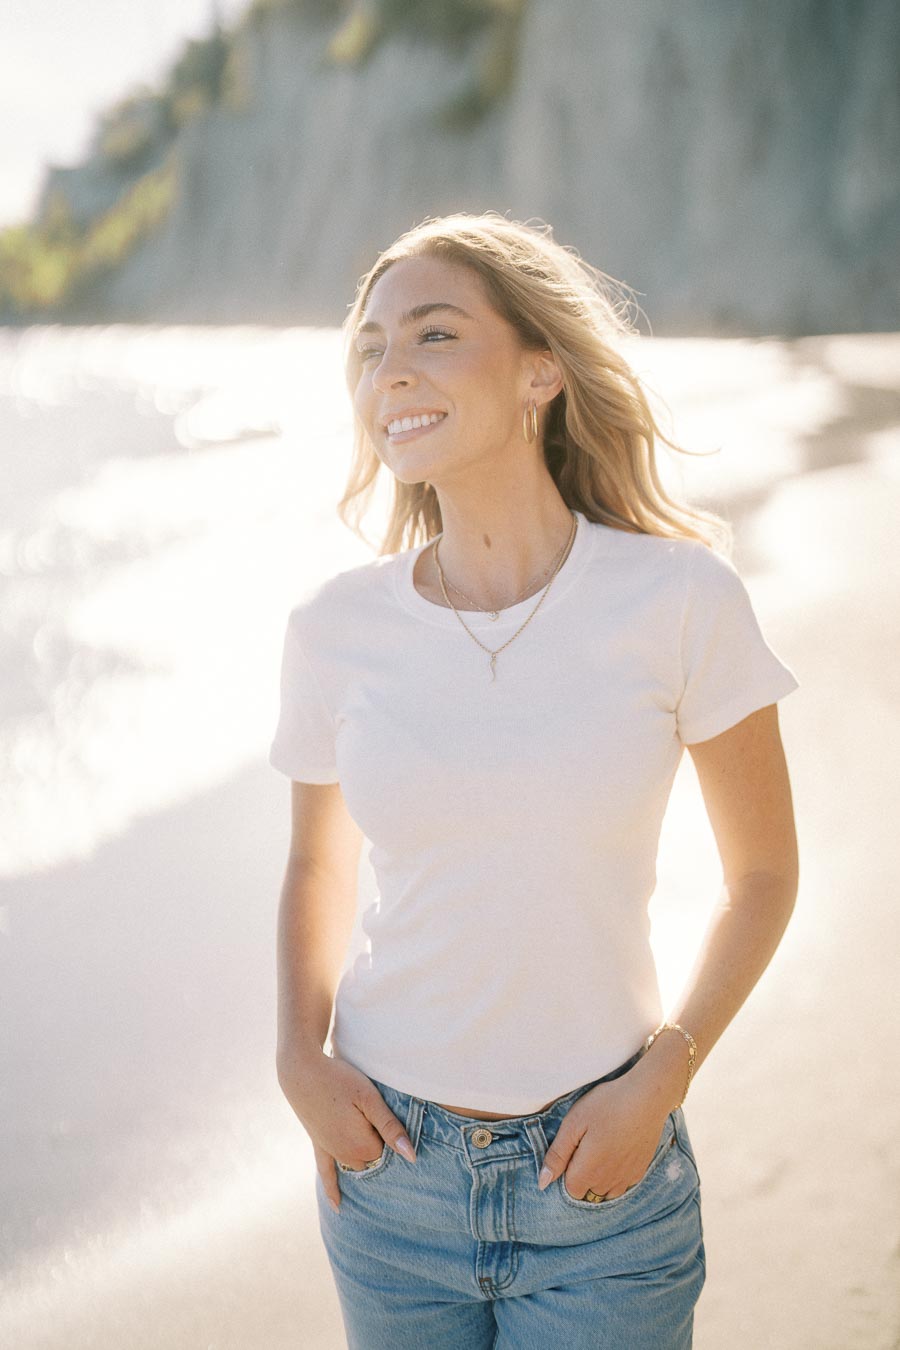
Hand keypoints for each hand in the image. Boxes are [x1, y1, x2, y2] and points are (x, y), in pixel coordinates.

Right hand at [277, 1050, 416, 1211]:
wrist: (301, 1071)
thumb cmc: (340, 1080)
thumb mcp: (370, 1099)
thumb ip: (390, 1127)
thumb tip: (411, 1156)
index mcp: (362, 1146)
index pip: (389, 1151)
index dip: (392, 1134)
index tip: (389, 1115)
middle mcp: (346, 1155)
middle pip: (375, 1159)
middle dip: (381, 1146)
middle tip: (378, 1120)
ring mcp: (331, 1152)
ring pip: (357, 1164)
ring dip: (366, 1159)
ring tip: (371, 1144)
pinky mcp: (318, 1144)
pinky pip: (326, 1173)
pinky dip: (333, 1190)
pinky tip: (338, 1206)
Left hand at [536, 1061, 672, 1200]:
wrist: (647, 1097)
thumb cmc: (606, 1105)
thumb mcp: (573, 1124)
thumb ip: (557, 1155)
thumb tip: (542, 1183)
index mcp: (588, 1172)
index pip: (570, 1189)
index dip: (567, 1170)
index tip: (573, 1148)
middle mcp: (608, 1182)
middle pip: (588, 1193)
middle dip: (582, 1177)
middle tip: (586, 1145)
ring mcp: (627, 1179)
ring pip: (606, 1192)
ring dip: (599, 1180)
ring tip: (600, 1150)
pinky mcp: (641, 1171)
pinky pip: (622, 1185)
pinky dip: (615, 1176)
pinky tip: (616, 1152)